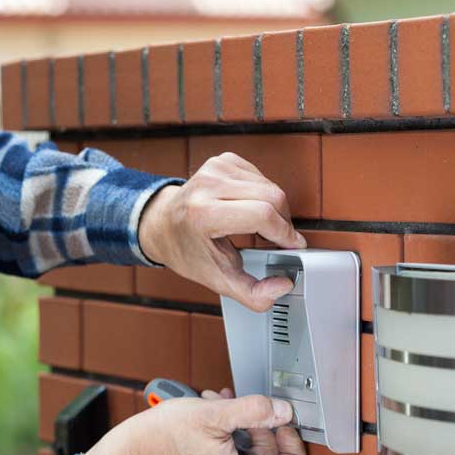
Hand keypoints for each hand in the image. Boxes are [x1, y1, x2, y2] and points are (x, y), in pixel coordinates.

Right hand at [86, 388, 305, 454]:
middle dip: (259, 427)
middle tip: (244, 408)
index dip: (292, 446)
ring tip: (220, 405)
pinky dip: (228, 434)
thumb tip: (283, 411)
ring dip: (240, 425)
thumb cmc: (162, 438)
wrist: (129, 453)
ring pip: (250, 454)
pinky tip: (212, 415)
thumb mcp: (213, 415)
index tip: (282, 423)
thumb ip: (254, 411)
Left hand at [138, 152, 307, 311]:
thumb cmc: (187, 252)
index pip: (260, 215)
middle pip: (272, 197)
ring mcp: (214, 169)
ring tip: (262, 227)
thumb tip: (283, 286)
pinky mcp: (221, 160)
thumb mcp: (217, 280)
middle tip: (279, 240)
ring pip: (269, 186)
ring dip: (275, 209)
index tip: (293, 245)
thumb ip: (252, 293)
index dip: (284, 232)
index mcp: (202, 214)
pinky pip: (260, 176)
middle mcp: (207, 186)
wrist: (161, 225)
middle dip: (283, 222)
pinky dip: (263, 194)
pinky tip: (249, 208)